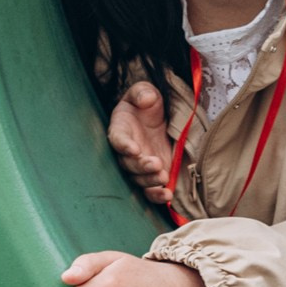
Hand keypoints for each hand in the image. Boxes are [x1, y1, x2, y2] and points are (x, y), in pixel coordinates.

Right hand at [106, 82, 174, 198]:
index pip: (118, 139)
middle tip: (155, 164)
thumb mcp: (145, 91)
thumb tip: (146, 99)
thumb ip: (143, 92)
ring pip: (139, 179)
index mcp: (121, 129)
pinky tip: (167, 195)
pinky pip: (150, 190)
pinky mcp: (152, 175)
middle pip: (128, 164)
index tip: (133, 149)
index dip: (124, 145)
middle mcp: (127, 151)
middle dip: (141, 166)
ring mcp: (139, 165)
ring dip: (150, 181)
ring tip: (163, 177)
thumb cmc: (146, 103)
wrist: (157, 117)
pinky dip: (157, 195)